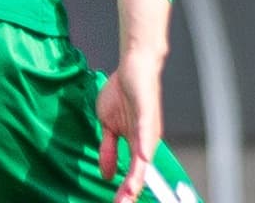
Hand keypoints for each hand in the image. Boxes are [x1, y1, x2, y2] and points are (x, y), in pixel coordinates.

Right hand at [97, 54, 165, 202]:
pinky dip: (144, 146)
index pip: (132, 174)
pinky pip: (146, 132)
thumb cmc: (124, 93)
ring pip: (144, 157)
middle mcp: (146, 140)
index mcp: (137, 145)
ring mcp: (148, 127)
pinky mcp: (147, 112)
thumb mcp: (108, 125)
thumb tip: (106, 172)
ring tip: (130, 192)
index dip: (124, 191)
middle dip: (130, 191)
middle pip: (139, 172)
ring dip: (138, 176)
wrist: (134, 65)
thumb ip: (107, 149)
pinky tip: (142, 158)